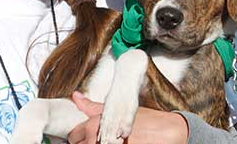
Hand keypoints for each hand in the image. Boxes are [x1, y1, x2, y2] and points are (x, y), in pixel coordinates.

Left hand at [67, 92, 188, 143]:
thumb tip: (75, 96)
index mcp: (94, 126)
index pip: (73, 136)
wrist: (163, 132)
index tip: (83, 135)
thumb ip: (91, 106)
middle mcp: (97, 141)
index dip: (78, 135)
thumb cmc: (139, 119)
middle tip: (97, 138)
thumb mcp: (113, 109)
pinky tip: (114, 143)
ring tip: (107, 140)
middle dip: (84, 143)